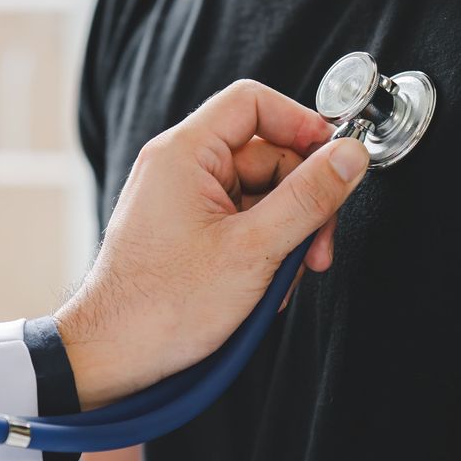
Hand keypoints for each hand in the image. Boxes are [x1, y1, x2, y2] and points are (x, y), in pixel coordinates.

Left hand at [55, 80, 368, 406]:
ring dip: (286, 235)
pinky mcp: (188, 233)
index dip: (302, 124)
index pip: (253, 103)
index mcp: (184, 154)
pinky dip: (263, 253)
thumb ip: (309, 199)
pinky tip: (263, 290)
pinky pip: (242, 225)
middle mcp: (180, 169)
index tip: (335, 159)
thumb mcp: (254, 250)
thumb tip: (349, 157)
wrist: (111, 357)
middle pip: (267, 155)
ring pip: (261, 197)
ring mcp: (183, 202)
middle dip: (302, 201)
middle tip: (317, 245)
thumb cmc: (160, 307)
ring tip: (283, 279)